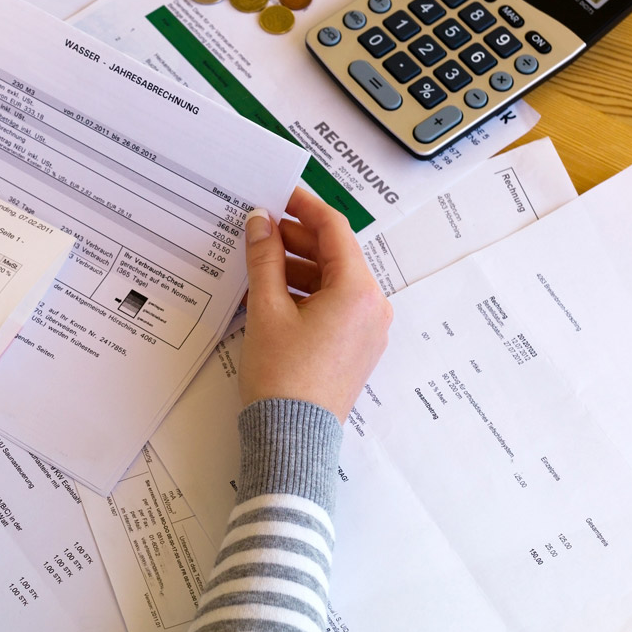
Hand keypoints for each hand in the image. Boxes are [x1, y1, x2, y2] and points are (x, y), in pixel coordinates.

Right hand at [239, 188, 392, 420]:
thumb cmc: (282, 377)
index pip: (334, 229)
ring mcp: (368, 329)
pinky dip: (305, 294)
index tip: (280, 193)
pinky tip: (270, 296)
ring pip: (332, 281)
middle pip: (335, 254)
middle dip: (296, 239)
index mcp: (358, 290)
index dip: (305, 207)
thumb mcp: (266, 309)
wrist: (292, 437)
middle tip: (259, 229)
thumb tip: (261, 223)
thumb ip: (264, 258)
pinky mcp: (356, 347)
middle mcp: (373, 306)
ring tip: (258, 265)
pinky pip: (333, 306)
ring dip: (297, 268)